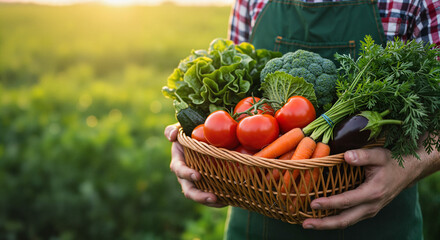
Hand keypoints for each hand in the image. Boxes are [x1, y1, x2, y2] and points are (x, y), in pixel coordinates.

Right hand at [165, 124, 225, 207]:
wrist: (202, 139)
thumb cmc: (189, 133)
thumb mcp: (180, 129)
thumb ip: (172, 130)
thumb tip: (172, 136)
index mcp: (178, 163)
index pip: (179, 170)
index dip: (186, 174)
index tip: (198, 175)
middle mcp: (185, 176)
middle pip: (189, 190)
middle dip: (199, 196)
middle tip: (213, 197)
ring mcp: (195, 183)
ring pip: (200, 197)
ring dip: (210, 201)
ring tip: (222, 202)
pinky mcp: (206, 186)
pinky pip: (210, 196)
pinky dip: (218, 201)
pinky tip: (229, 200)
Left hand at [302, 147, 433, 229]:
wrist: (408, 172)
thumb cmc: (391, 162)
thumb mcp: (379, 155)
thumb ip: (363, 155)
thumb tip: (346, 156)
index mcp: (373, 192)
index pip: (347, 201)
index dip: (329, 204)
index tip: (313, 204)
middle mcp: (371, 206)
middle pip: (345, 220)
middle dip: (324, 224)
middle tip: (306, 224)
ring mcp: (369, 210)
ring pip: (346, 222)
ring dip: (327, 224)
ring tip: (308, 223)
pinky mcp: (367, 210)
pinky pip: (349, 218)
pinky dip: (334, 220)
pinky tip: (321, 217)